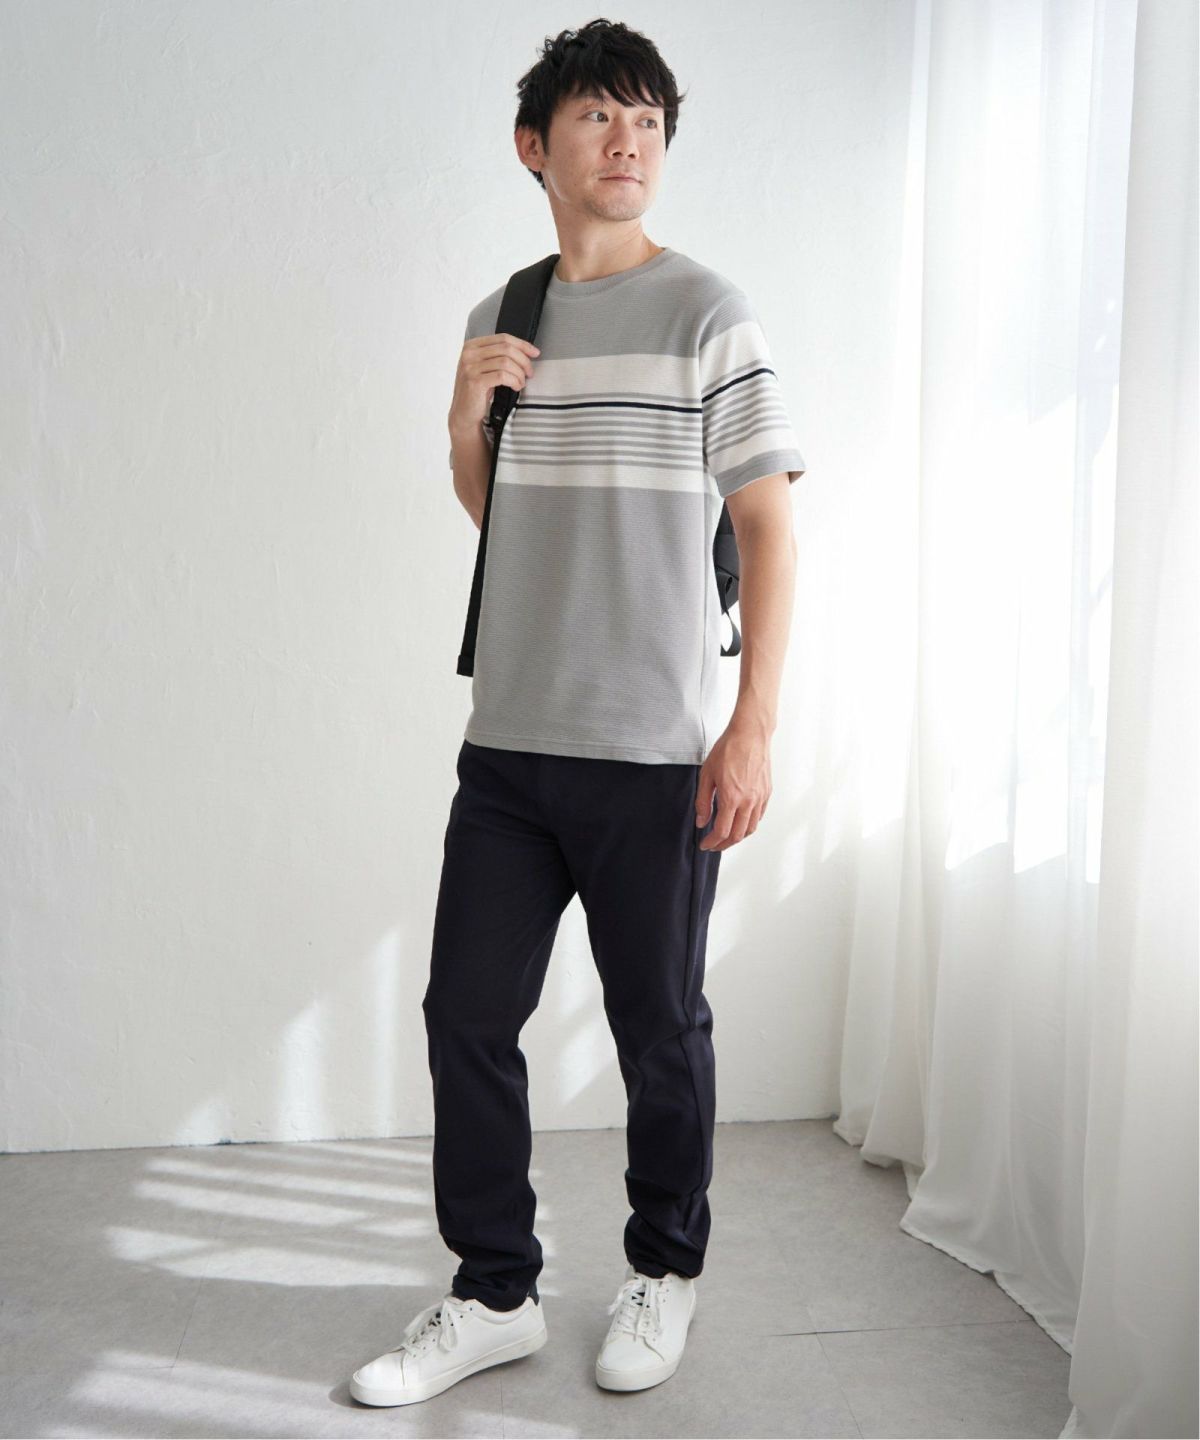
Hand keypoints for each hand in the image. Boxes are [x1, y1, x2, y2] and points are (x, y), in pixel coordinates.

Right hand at [448, 332, 539, 435]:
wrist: (464, 412)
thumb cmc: (477, 391)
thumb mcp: (485, 368)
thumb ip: (497, 356)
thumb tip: (525, 351)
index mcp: (472, 346)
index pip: (503, 338)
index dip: (522, 344)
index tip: (534, 353)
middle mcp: (469, 354)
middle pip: (506, 348)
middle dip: (523, 361)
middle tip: (529, 372)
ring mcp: (470, 367)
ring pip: (506, 362)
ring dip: (519, 373)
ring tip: (521, 383)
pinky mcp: (475, 382)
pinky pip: (502, 376)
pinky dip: (514, 381)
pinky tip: (515, 387)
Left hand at [695, 718, 772, 850]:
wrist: (750, 734)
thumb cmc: (728, 750)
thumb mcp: (707, 775)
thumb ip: (703, 801)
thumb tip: (701, 822)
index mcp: (732, 798)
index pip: (722, 831)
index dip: (712, 842)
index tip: (704, 844)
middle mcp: (749, 801)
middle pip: (737, 835)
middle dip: (723, 844)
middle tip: (713, 845)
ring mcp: (760, 798)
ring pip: (750, 828)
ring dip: (737, 837)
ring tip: (726, 837)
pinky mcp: (767, 792)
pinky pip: (759, 816)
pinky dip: (749, 825)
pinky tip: (740, 822)